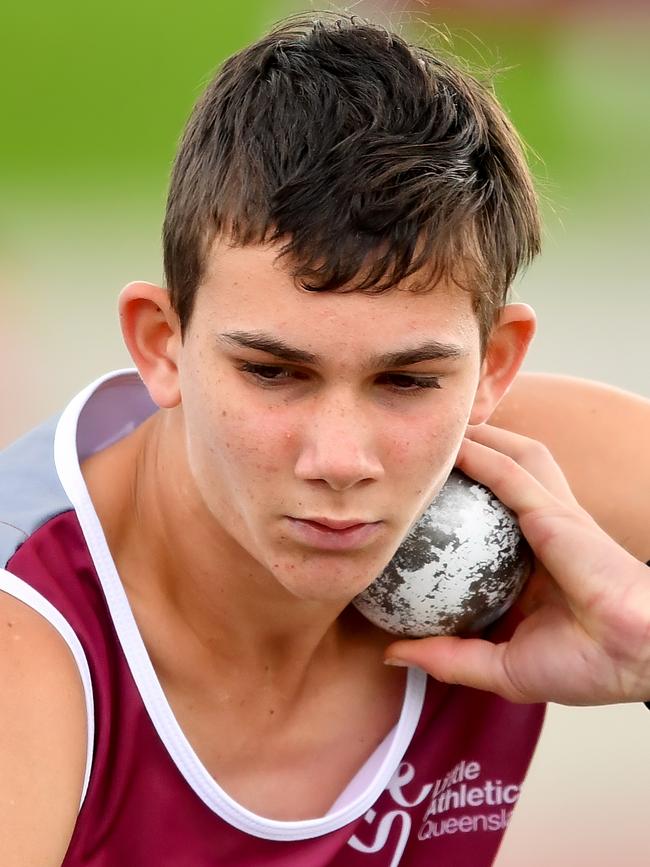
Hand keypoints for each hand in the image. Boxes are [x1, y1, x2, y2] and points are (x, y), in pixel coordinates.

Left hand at [384, 423, 649, 705]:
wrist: (632, 656)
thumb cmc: (583, 666)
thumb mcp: (501, 666)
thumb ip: (449, 657)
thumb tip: (394, 655)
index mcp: (535, 563)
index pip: (494, 519)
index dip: (464, 500)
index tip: (421, 498)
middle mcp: (544, 530)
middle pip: (507, 475)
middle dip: (476, 450)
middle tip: (431, 448)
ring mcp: (551, 515)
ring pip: (513, 458)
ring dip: (480, 437)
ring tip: (440, 429)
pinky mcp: (553, 511)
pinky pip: (508, 474)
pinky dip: (480, 454)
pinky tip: (450, 446)